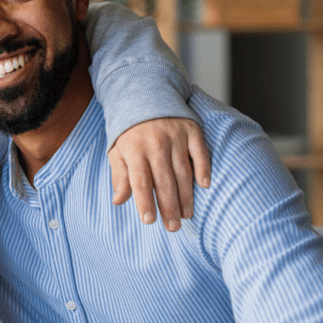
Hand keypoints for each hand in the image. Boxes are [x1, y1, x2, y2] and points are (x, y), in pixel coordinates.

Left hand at [108, 117, 210, 231]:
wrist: (144, 94)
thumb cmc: (129, 131)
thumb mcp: (117, 151)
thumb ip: (119, 176)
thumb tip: (118, 201)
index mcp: (134, 150)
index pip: (140, 182)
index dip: (145, 203)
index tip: (149, 221)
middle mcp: (155, 144)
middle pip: (164, 181)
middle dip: (168, 207)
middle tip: (173, 227)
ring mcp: (175, 136)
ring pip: (183, 171)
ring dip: (186, 196)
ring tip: (186, 214)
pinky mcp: (191, 130)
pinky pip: (200, 152)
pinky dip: (203, 169)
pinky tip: (204, 186)